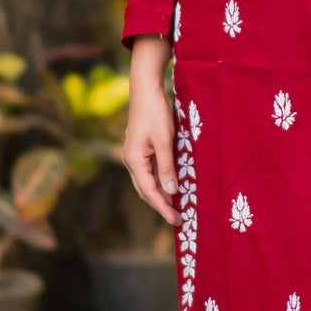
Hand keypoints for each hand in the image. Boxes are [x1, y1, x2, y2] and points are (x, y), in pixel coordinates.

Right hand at [122, 36, 180, 227]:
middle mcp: (131, 161)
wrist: (146, 90)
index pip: (149, 192)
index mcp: (134, 161)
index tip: (177, 220)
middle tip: (179, 217)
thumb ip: (167, 167)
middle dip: (161, 205)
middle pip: (145, 190)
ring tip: (178, 204)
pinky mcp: (140, 149)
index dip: (163, 208)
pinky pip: (150, 171)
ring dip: (161, 194)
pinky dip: (161, 180)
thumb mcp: (165, 141)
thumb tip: (171, 192)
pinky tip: (172, 184)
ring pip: (147, 182)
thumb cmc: (155, 113)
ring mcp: (135, 155)